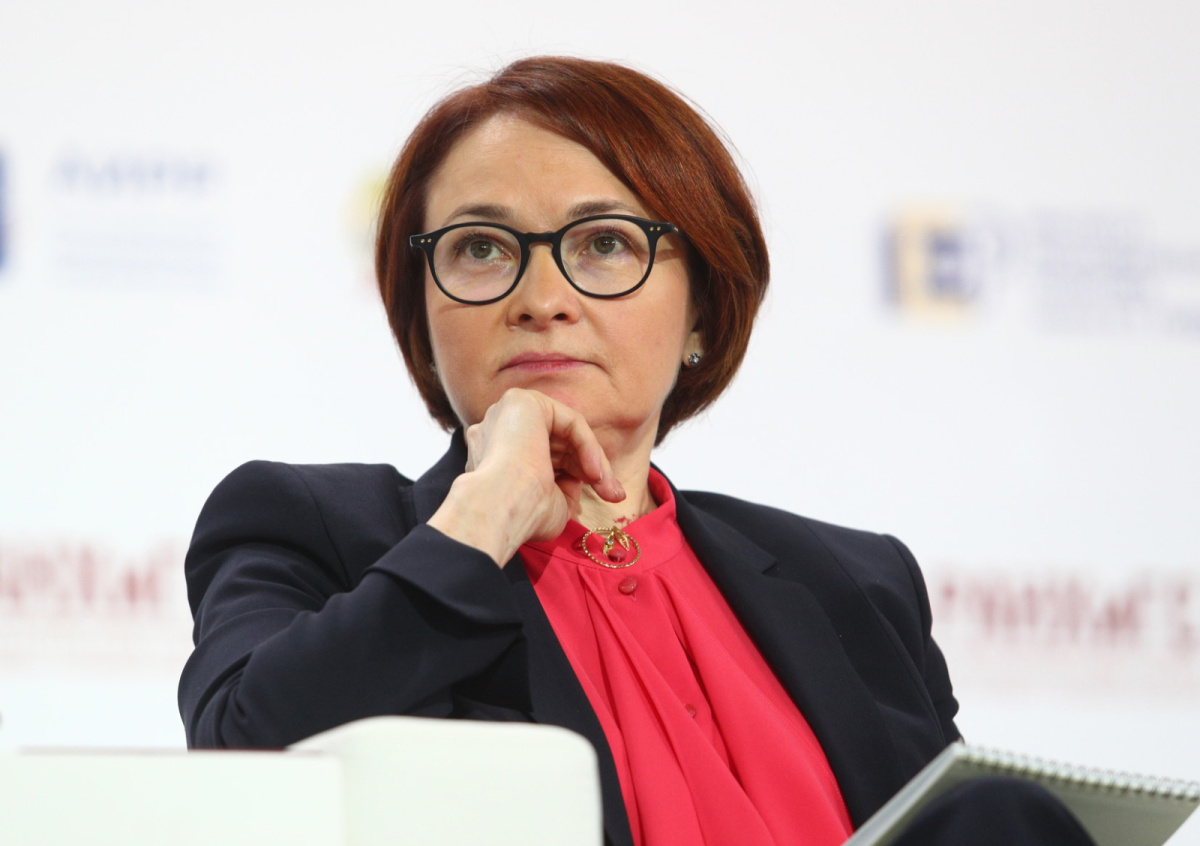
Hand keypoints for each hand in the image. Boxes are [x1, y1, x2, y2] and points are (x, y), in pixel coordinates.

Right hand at [427, 389, 625, 565]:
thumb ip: (566, 486)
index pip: (548, 458)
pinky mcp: (522, 402)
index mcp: (498, 456)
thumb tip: (588, 478)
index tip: (607, 497)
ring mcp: (507, 413)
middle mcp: (498, 430)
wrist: (501, 511)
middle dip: (591, 470)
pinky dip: (588, 445)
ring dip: (594, 461)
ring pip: (566, 432)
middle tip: (614, 494)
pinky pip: (569, 421)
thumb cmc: (523, 516)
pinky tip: (595, 472)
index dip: (579, 477)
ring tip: (608, 488)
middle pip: (559, 444)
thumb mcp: (552, 502)